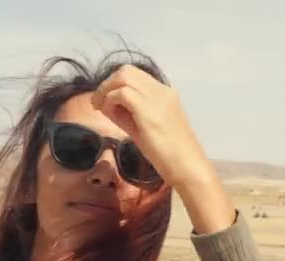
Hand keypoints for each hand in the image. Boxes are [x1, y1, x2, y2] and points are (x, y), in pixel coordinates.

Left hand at [91, 64, 235, 232]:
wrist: (187, 166)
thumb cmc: (168, 154)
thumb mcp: (145, 129)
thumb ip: (128, 115)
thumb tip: (106, 105)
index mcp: (164, 93)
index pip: (135, 75)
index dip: (116, 84)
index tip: (105, 101)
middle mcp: (161, 90)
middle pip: (127, 70)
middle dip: (107, 83)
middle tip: (98, 103)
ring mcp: (156, 98)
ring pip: (123, 76)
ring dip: (106, 89)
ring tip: (100, 107)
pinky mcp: (148, 110)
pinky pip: (122, 93)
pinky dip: (110, 100)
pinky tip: (107, 113)